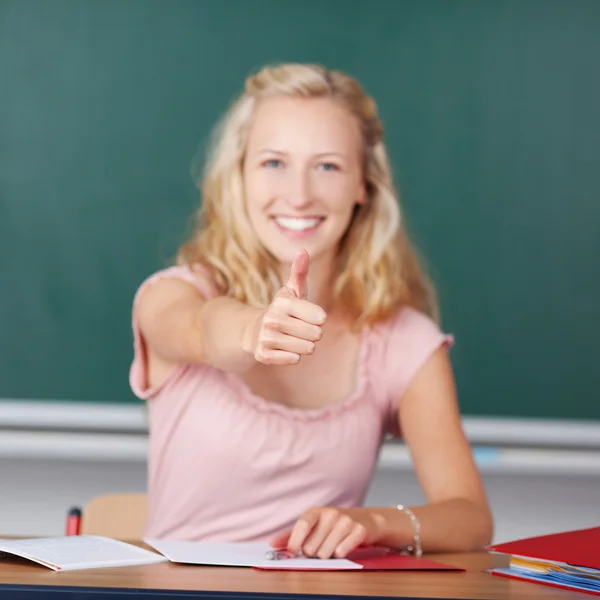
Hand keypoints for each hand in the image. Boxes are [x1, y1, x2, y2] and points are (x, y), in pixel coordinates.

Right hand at [250, 249, 326, 365]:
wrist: (254, 331)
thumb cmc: (282, 310)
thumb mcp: (292, 291)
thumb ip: (299, 272)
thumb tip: (303, 251)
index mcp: (283, 302)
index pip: (320, 317)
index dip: (318, 318)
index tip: (309, 316)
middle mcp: (272, 319)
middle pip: (316, 334)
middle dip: (312, 333)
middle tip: (299, 328)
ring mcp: (266, 338)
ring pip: (307, 348)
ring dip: (304, 345)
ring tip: (292, 338)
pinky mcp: (263, 355)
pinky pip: (294, 359)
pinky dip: (293, 356)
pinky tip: (284, 348)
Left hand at [270, 507, 385, 558]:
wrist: (367, 520)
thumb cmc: (335, 525)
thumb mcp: (314, 525)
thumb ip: (292, 535)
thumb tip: (271, 543)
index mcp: (316, 512)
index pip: (302, 525)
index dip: (294, 541)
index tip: (291, 552)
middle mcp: (330, 514)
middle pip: (312, 546)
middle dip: (314, 552)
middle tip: (321, 546)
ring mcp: (345, 521)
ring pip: (326, 553)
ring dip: (328, 555)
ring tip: (333, 546)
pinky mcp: (359, 530)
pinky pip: (342, 551)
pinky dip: (341, 554)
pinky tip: (343, 547)